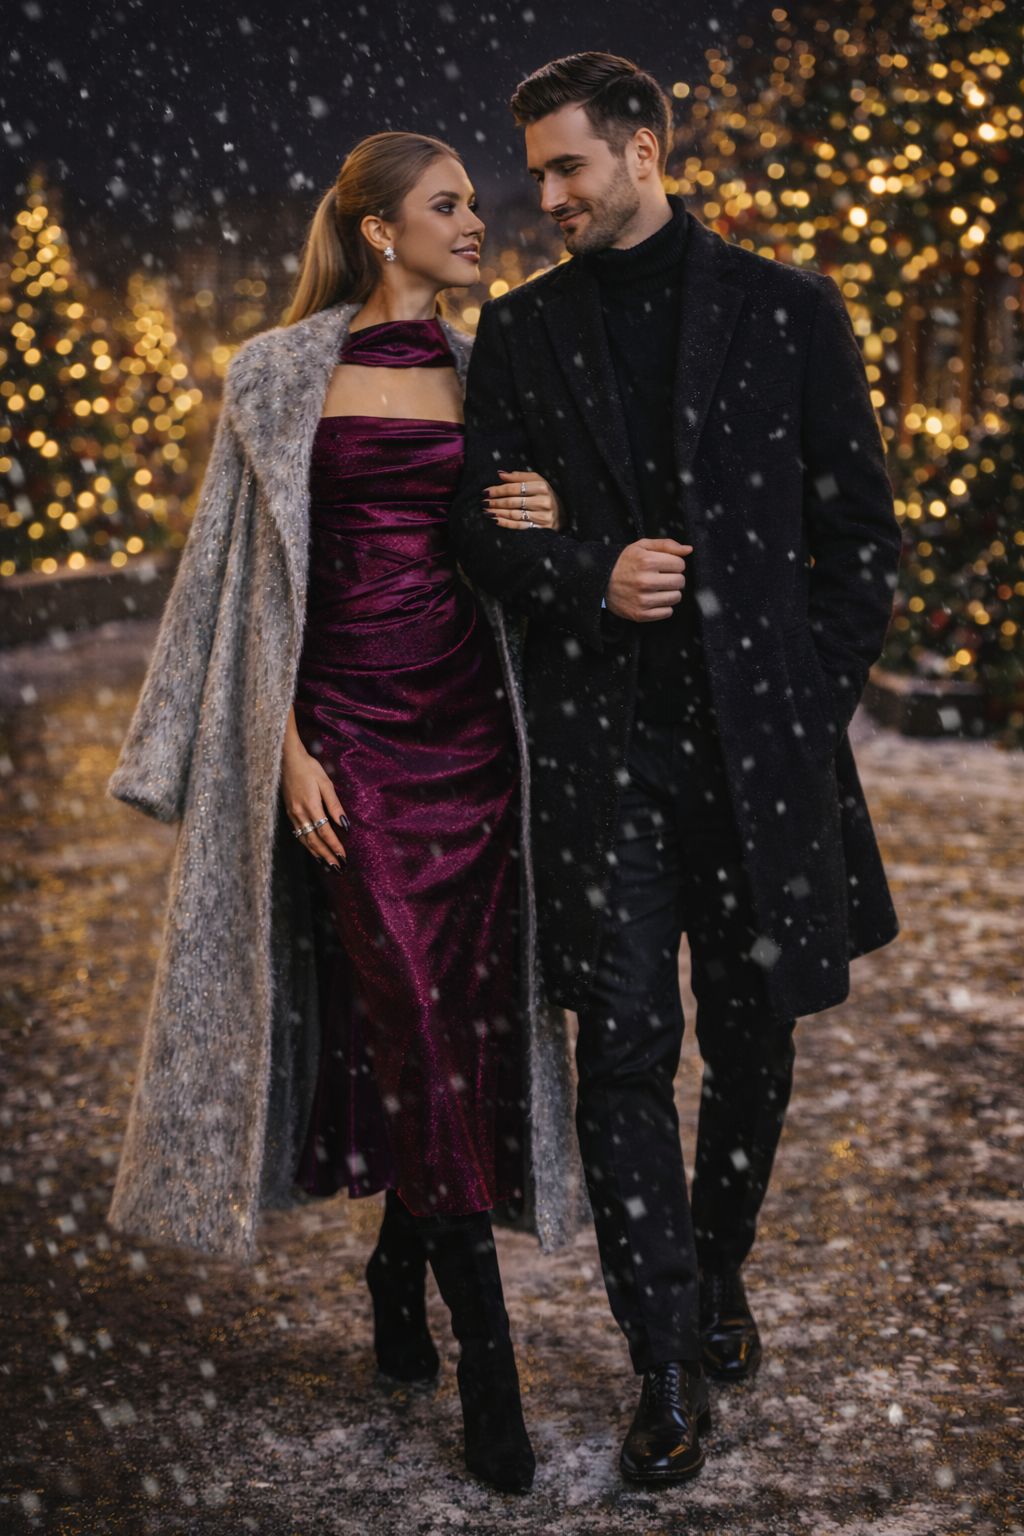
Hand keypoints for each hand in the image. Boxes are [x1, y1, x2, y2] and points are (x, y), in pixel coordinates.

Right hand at [280, 708, 347, 870]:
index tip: (343, 857)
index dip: (334, 846)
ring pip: (305, 840)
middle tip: (338, 868)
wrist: (287, 760)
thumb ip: (335, 805)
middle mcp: (299, 814)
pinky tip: (314, 851)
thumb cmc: (309, 768)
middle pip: (314, 841)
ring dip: (317, 854)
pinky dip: (307, 845)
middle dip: (326, 856)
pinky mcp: (290, 813)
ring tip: (328, 865)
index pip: (325, 832)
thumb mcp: (326, 783)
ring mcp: (293, 814)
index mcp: (310, 806)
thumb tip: (345, 824)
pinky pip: (299, 834)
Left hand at [484, 469, 562, 530]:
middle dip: (495, 502)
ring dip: (497, 513)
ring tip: (486, 511)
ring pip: (514, 514)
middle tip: (483, 502)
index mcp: (541, 487)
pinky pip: (519, 526)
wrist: (561, 513)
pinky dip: (505, 523)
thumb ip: (519, 476)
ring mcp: (542, 517)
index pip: (514, 488)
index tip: (485, 491)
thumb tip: (500, 474)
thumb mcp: (536, 481)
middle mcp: (543, 502)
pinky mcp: (540, 529)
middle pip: (513, 502)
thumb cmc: (545, 494)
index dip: (498, 490)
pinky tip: (495, 520)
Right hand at [605, 538, 692, 622]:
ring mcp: (644, 600)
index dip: (674, 563)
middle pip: (680, 581)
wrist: (601, 582)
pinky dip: (663, 606)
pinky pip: (668, 612)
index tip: (664, 565)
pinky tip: (653, 599)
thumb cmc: (624, 563)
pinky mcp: (641, 614)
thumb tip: (688, 550)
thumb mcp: (642, 546)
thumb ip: (666, 545)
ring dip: (670, 592)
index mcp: (647, 562)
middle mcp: (646, 581)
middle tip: (661, 577)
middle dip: (673, 578)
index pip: (680, 564)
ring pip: (676, 597)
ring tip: (658, 588)